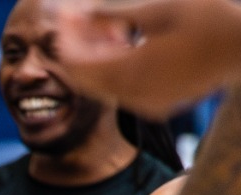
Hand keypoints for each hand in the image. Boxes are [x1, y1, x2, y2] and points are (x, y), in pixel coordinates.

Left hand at [50, 0, 240, 116]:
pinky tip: (120, 44)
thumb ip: (115, 16)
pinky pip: (121, 90)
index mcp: (135, 72)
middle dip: (76, 50)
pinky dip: (113, 69)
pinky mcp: (156, 105)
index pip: (79, 66)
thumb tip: (78, 16)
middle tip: (75, 22)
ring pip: (102, 86)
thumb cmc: (211, 21)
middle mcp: (136, 95)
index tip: (62, 19)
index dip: (66, 42)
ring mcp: (146, 104)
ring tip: (102, 29)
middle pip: (86, 78)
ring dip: (94, 59)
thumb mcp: (162, 9)